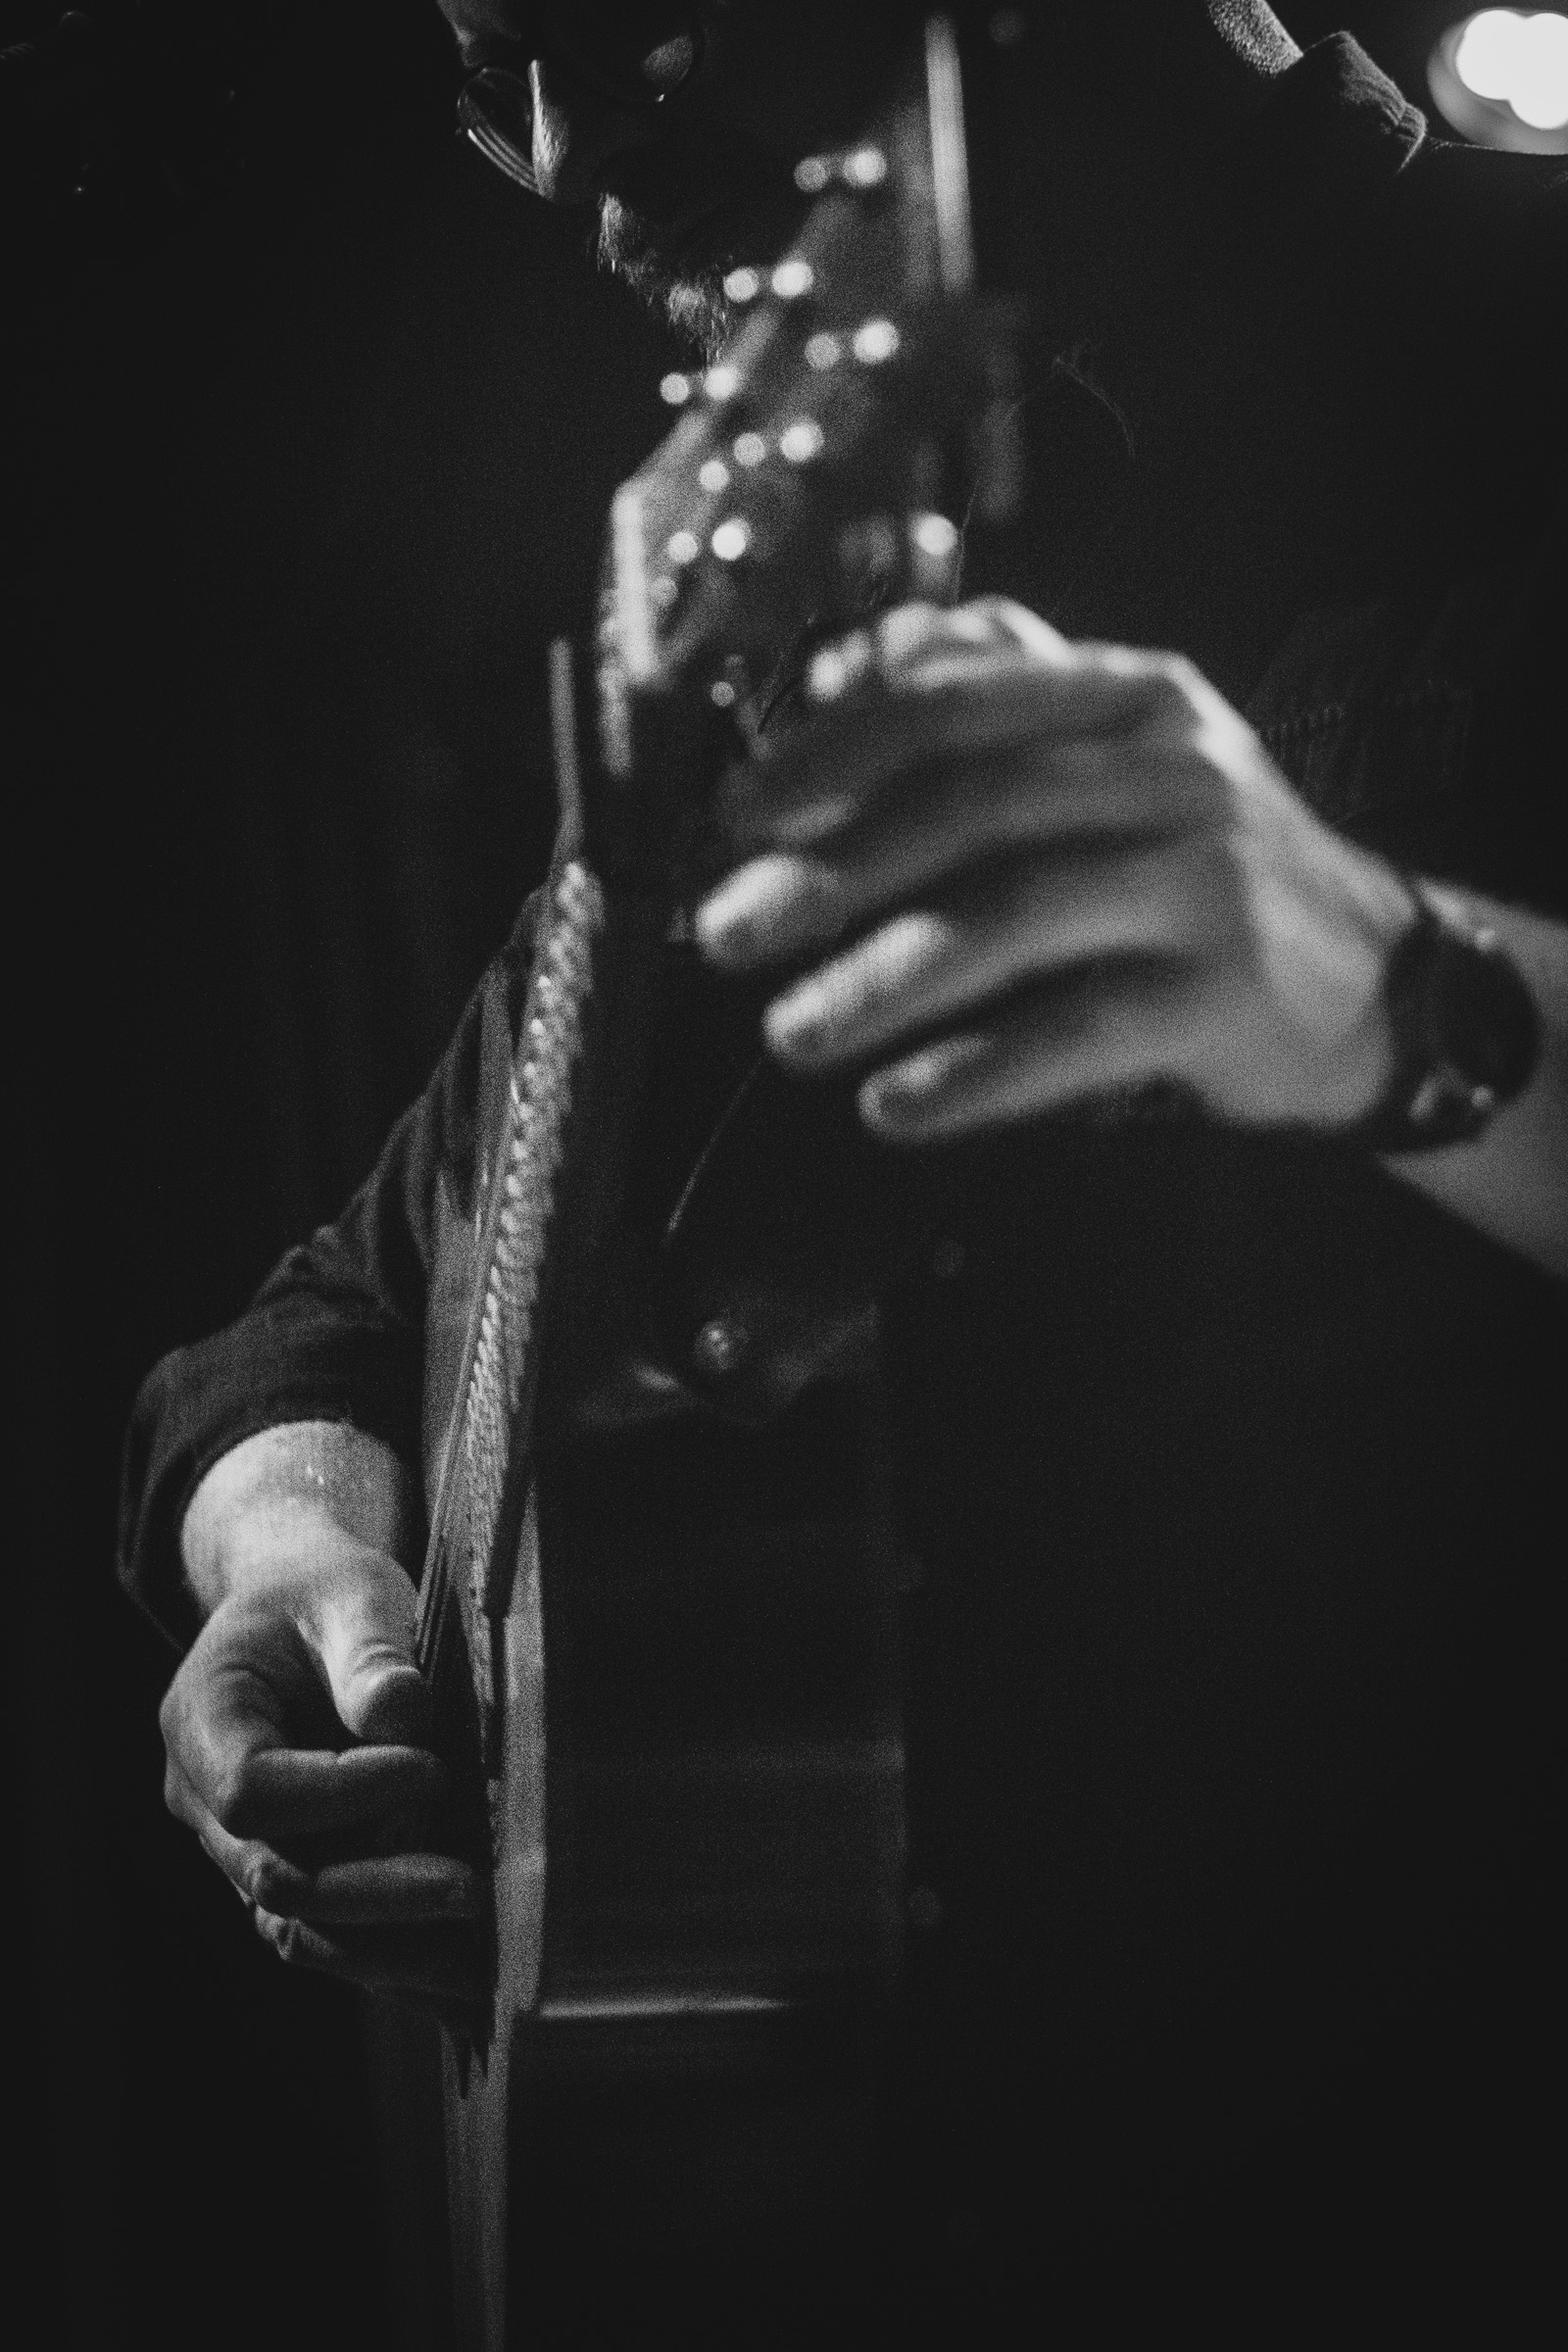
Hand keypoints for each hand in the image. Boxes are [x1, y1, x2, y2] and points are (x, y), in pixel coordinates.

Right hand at [160, 1530, 480, 2006]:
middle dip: (376, 1891)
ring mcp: (241, 1851)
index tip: (429, 1768)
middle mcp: (204, 1803)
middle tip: (471, 1886)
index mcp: (201, 1721)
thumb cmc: (325, 1595)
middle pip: (276, 1877)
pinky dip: (396, 1960)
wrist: (304, 1616)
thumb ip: (369, 1653)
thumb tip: (403, 1721)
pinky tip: (469, 1979)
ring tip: (481, 1954)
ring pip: (300, 1929)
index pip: (251, 1791)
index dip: (339, 1794)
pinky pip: (332, 1937)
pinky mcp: (294, 1874)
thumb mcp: (350, 1594)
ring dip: (391, 1947)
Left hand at [695, 600, 1415, 1141]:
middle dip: (832, 872)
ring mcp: (1207, 879)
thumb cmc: (1194, 871)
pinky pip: (1078, 1033)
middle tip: (725, 935)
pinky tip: (893, 1108)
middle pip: (973, 804)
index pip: (956, 701)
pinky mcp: (1225, 993)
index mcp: (1124, 695)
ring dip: (884, 980)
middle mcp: (1170, 768)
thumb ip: (990, 706)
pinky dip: (976, 1074)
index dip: (832, 755)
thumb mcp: (1112, 759)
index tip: (735, 819)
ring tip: (791, 1033)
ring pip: (1017, 917)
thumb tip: (833, 676)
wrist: (1372, 976)